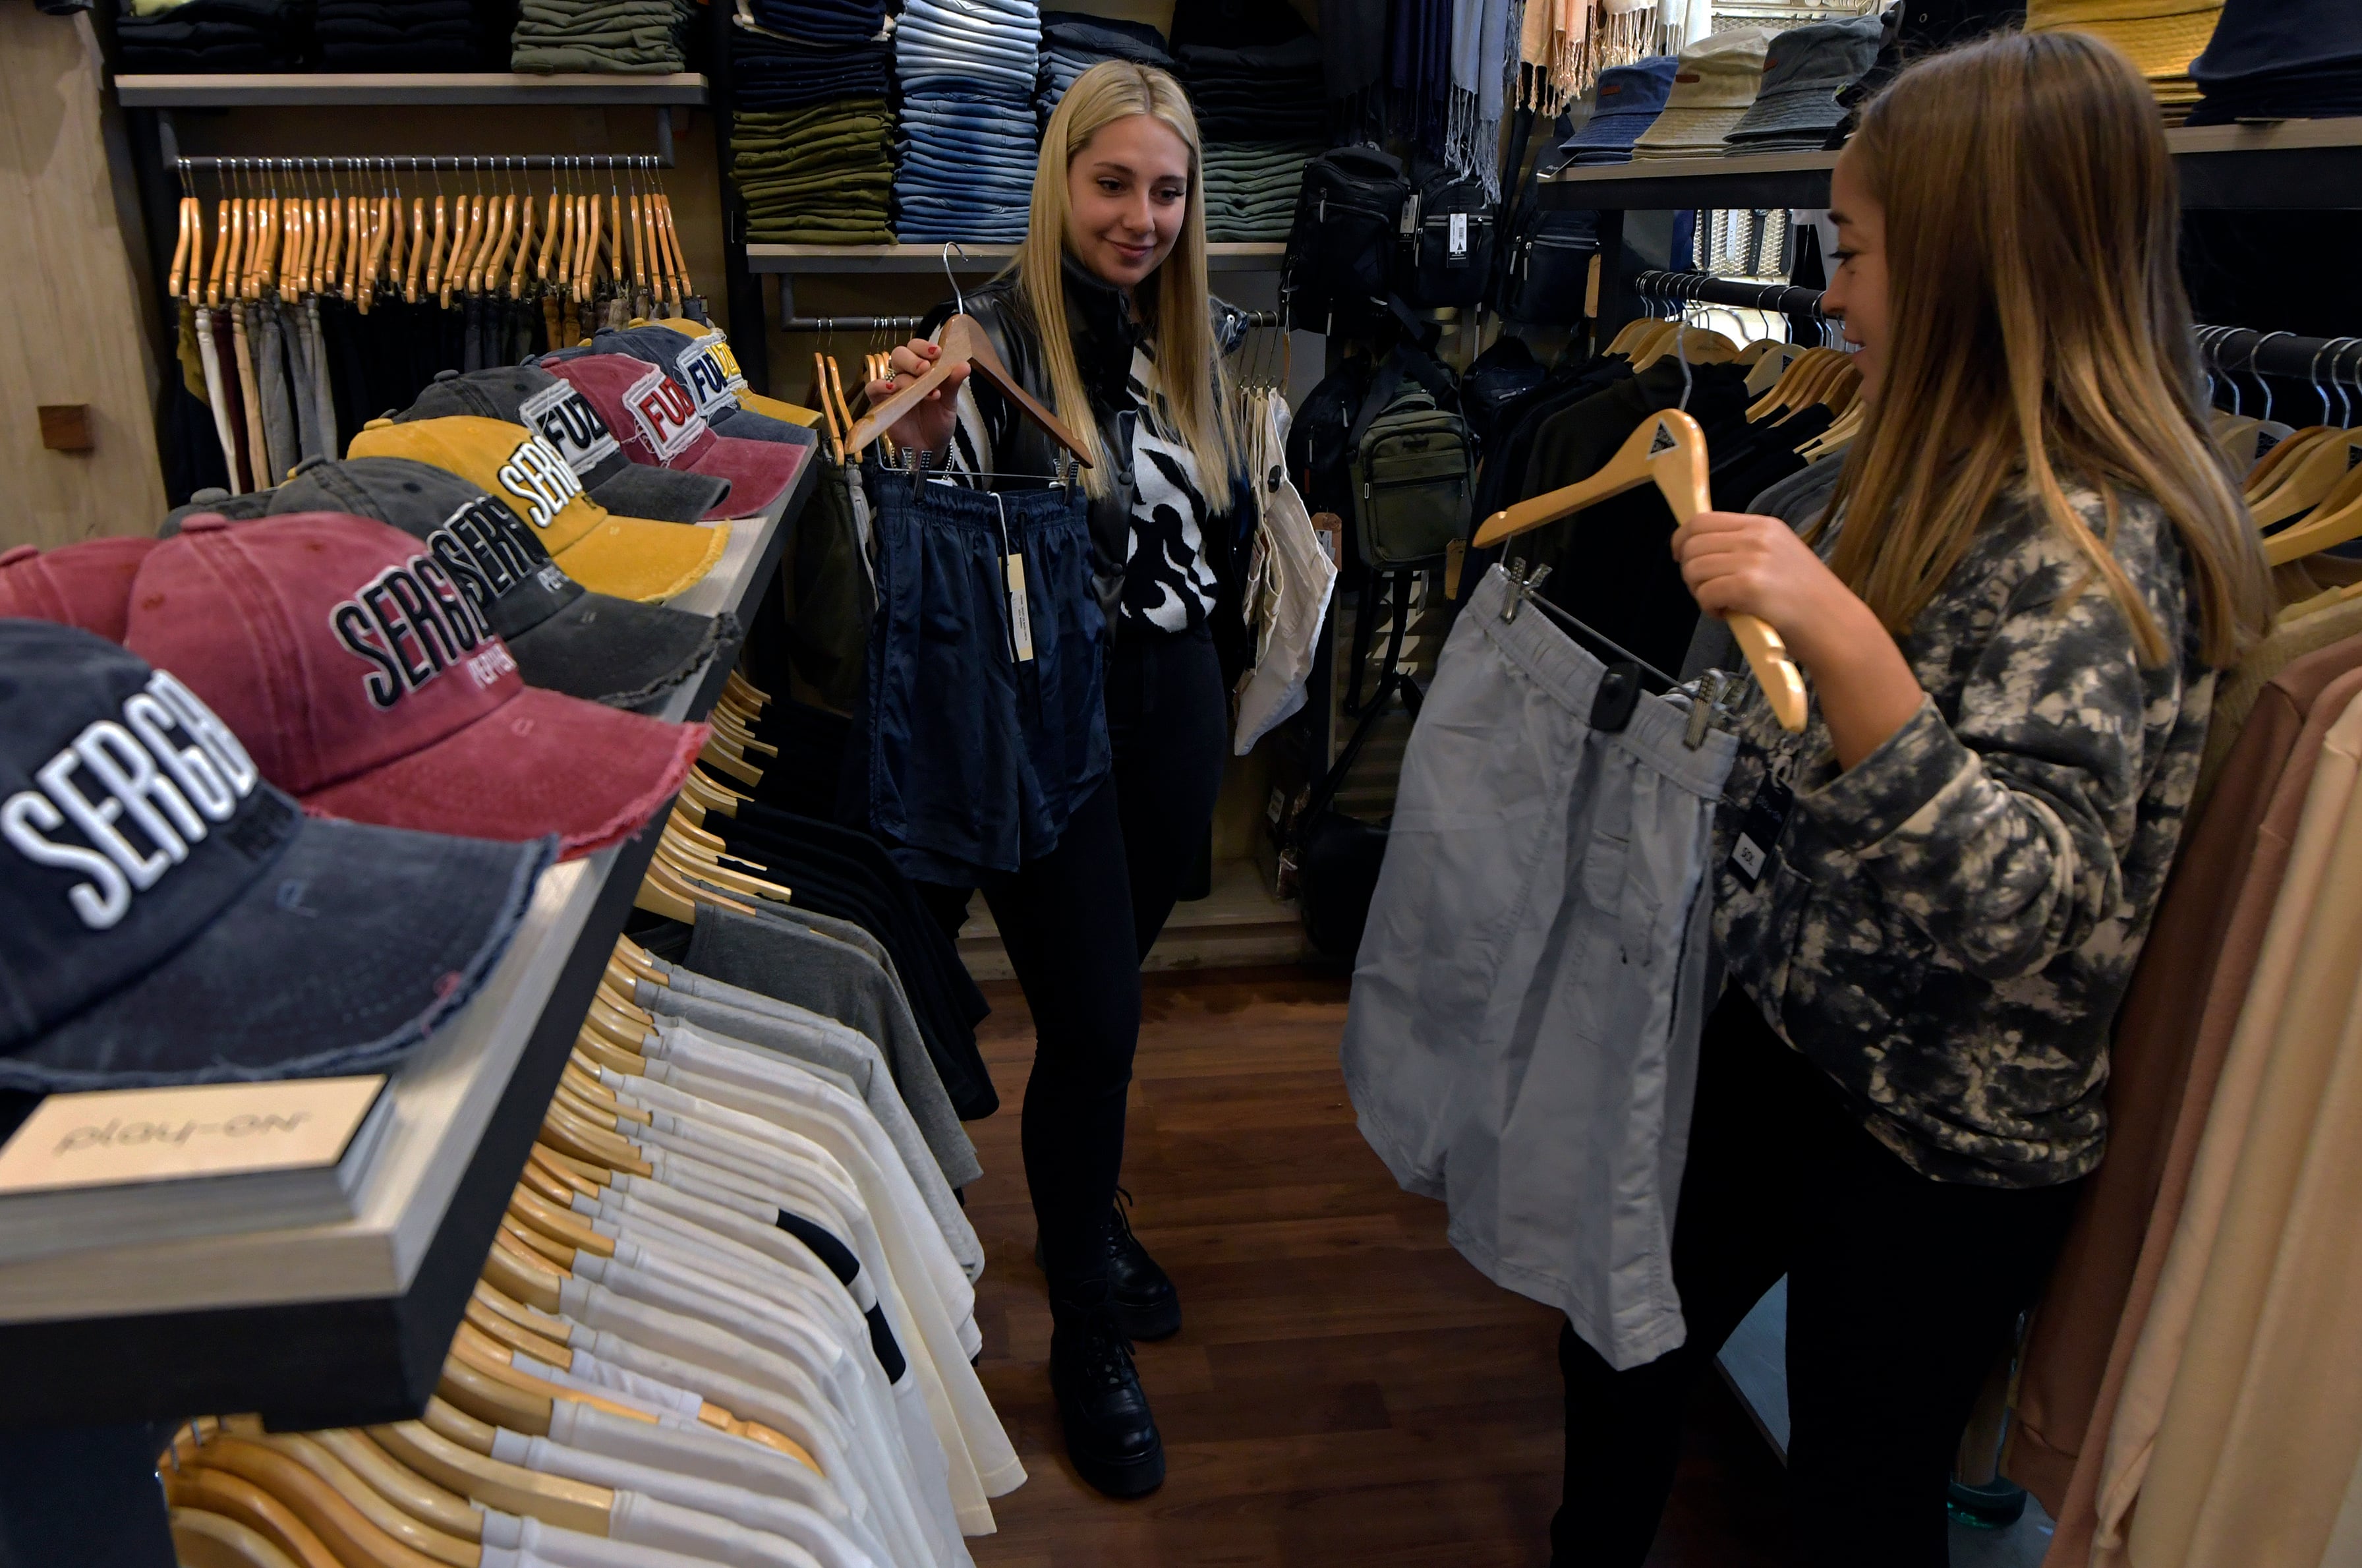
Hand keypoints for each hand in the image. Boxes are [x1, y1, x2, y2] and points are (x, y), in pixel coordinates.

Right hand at [863, 338, 968, 456]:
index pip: (918, 348)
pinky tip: (892, 390)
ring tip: (925, 392)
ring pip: (891, 370)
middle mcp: (907, 376)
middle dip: (913, 359)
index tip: (937, 352)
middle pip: (901, 354)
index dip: (924, 346)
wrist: (929, 449)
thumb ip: (953, 384)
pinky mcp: (882, 402)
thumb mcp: (950, 404)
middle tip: (926, 368)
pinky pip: (873, 388)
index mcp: (924, 370)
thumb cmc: (938, 423)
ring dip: (907, 378)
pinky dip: (879, 386)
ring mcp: (894, 389)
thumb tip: (965, 365)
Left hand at [1672, 510, 1923, 767]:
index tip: (1680, 557)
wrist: (1835, 627)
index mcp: (1763, 525)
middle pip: (1693, 544)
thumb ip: (1744, 548)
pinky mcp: (1750, 586)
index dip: (1682, 539)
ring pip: (1694, 569)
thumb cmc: (1806, 602)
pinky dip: (1709, 608)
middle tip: (1709, 592)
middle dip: (1691, 572)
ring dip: (1700, 592)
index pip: (1703, 519)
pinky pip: (1705, 593)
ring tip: (1723, 605)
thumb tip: (1701, 550)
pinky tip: (1728, 615)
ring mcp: (1755, 559)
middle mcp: (1758, 536)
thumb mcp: (1778, 558)